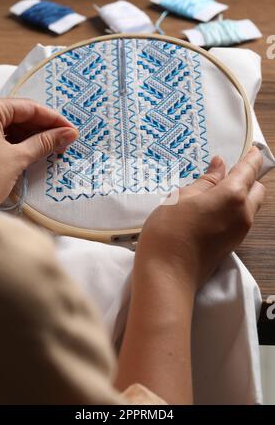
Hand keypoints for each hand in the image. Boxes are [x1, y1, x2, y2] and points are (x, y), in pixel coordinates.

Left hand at [0, 96, 78, 206]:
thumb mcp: (15, 159)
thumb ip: (43, 143)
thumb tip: (67, 134)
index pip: (29, 107)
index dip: (54, 119)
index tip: (71, 131)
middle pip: (19, 115)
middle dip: (43, 129)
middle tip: (64, 142)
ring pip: (10, 126)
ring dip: (31, 137)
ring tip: (52, 149)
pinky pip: (0, 135)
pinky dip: (17, 143)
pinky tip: (33, 152)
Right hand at [134, 147, 264, 294]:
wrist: (167, 275)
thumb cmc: (169, 231)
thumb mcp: (181, 197)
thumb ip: (205, 181)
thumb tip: (219, 166)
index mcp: (232, 196)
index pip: (250, 169)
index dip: (252, 156)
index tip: (250, 149)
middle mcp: (243, 214)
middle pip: (257, 189)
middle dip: (247, 178)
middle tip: (223, 173)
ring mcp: (240, 232)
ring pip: (250, 205)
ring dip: (240, 195)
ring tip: (211, 193)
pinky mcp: (232, 245)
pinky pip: (241, 219)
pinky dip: (233, 209)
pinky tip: (210, 211)